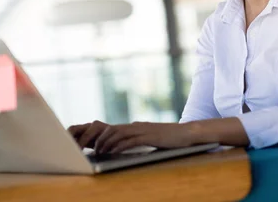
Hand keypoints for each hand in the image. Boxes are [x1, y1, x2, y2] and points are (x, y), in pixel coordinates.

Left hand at [69, 121, 194, 153]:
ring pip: (119, 134)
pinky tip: (113, 151)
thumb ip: (139, 139)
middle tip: (91, 148)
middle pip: (112, 129)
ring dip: (107, 142)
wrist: (187, 134)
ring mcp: (143, 130)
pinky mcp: (149, 137)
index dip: (101, 135)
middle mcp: (137, 126)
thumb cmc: (170, 138)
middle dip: (99, 138)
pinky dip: (120, 145)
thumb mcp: (152, 138)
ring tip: (98, 151)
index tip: (91, 144)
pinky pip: (131, 140)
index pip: (114, 128)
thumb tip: (127, 144)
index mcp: (136, 126)